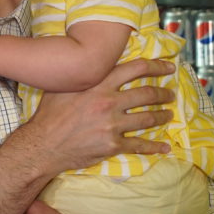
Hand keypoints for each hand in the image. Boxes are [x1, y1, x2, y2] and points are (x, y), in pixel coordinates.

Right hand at [18, 59, 175, 175]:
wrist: (43, 144)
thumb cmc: (49, 114)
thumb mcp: (62, 87)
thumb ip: (81, 76)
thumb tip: (88, 65)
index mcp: (98, 84)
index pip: (135, 69)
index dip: (156, 66)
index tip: (168, 67)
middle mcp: (109, 102)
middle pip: (147, 94)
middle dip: (163, 93)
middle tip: (171, 94)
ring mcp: (112, 125)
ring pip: (147, 118)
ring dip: (162, 116)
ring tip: (169, 115)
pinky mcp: (112, 145)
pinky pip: (139, 145)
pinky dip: (154, 147)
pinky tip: (164, 147)